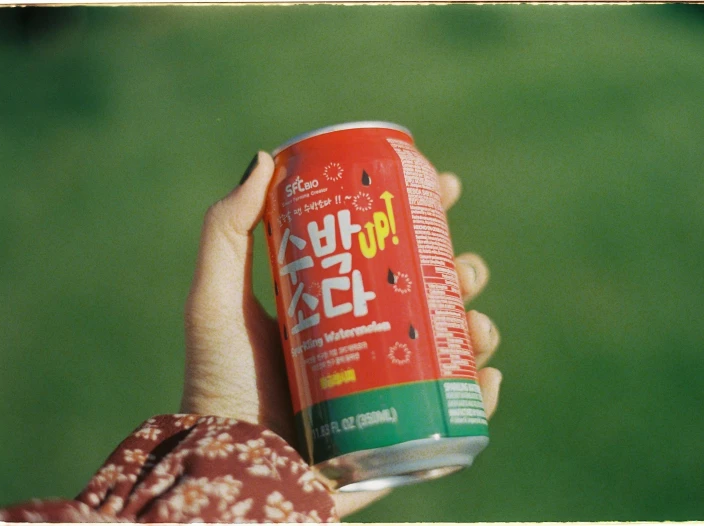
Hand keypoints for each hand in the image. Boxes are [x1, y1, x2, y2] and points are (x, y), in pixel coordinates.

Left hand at [180, 151, 502, 517]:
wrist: (229, 471)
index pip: (387, 253)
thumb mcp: (216, 301)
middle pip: (427, 297)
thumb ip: (227, 231)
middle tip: (462, 268)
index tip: (444, 186)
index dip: (421, 217)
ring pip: (449, 350)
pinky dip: (479, 394)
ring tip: (475, 325)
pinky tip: (487, 376)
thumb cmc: (217, 386)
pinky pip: (453, 414)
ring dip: (476, 328)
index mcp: (335, 307)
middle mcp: (366, 344)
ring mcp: (387, 390)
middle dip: (459, 272)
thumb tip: (266, 158)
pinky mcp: (400, 436)